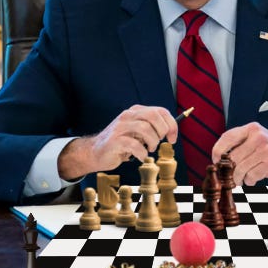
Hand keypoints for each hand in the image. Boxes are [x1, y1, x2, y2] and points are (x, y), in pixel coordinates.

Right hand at [58, 105, 177, 179]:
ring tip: (149, 149)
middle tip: (160, 142)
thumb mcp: (137, 133)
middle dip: (162, 131)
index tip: (173, 138)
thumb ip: (151, 129)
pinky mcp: (114, 141)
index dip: (171, 124)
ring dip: (152, 142)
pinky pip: (134, 145)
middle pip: (153, 116)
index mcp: (135, 112)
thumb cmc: (121, 144)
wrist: (95, 152)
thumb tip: (171, 131)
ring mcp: (120, 127)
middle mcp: (127, 116)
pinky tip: (140, 156)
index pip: (159, 111)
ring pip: (145, 129)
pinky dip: (142, 153)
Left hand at [212, 122, 267, 185]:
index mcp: (252, 128)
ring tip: (243, 179)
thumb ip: (240, 145)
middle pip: (232, 157)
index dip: (217, 152)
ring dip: (239, 178)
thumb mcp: (257, 140)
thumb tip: (218, 159)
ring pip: (240, 168)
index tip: (216, 162)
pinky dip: (250, 181)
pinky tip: (254, 179)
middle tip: (231, 177)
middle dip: (229, 171)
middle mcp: (258, 136)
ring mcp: (265, 149)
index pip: (227, 137)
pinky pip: (251, 176)